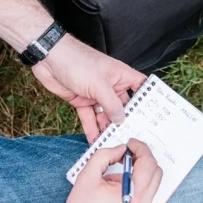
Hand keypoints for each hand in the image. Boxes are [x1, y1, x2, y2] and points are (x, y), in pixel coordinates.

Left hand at [31, 36, 145, 141]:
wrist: (49, 59)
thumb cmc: (77, 61)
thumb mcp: (99, 84)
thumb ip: (112, 104)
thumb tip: (121, 119)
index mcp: (120, 75)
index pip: (139, 87)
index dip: (147, 99)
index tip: (153, 116)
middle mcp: (110, 85)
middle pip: (122, 106)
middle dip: (126, 121)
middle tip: (130, 137)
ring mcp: (96, 94)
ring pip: (106, 115)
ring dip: (108, 128)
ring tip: (112, 143)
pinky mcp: (81, 100)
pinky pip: (89, 117)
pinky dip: (91, 128)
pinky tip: (94, 140)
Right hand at [51, 140, 162, 202]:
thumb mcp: (87, 177)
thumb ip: (104, 156)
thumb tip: (119, 150)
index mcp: (133, 195)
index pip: (148, 163)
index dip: (140, 148)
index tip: (130, 144)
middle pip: (155, 173)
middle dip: (142, 160)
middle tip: (125, 156)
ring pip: (150, 187)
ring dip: (138, 176)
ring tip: (115, 180)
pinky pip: (144, 201)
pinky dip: (135, 191)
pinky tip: (116, 196)